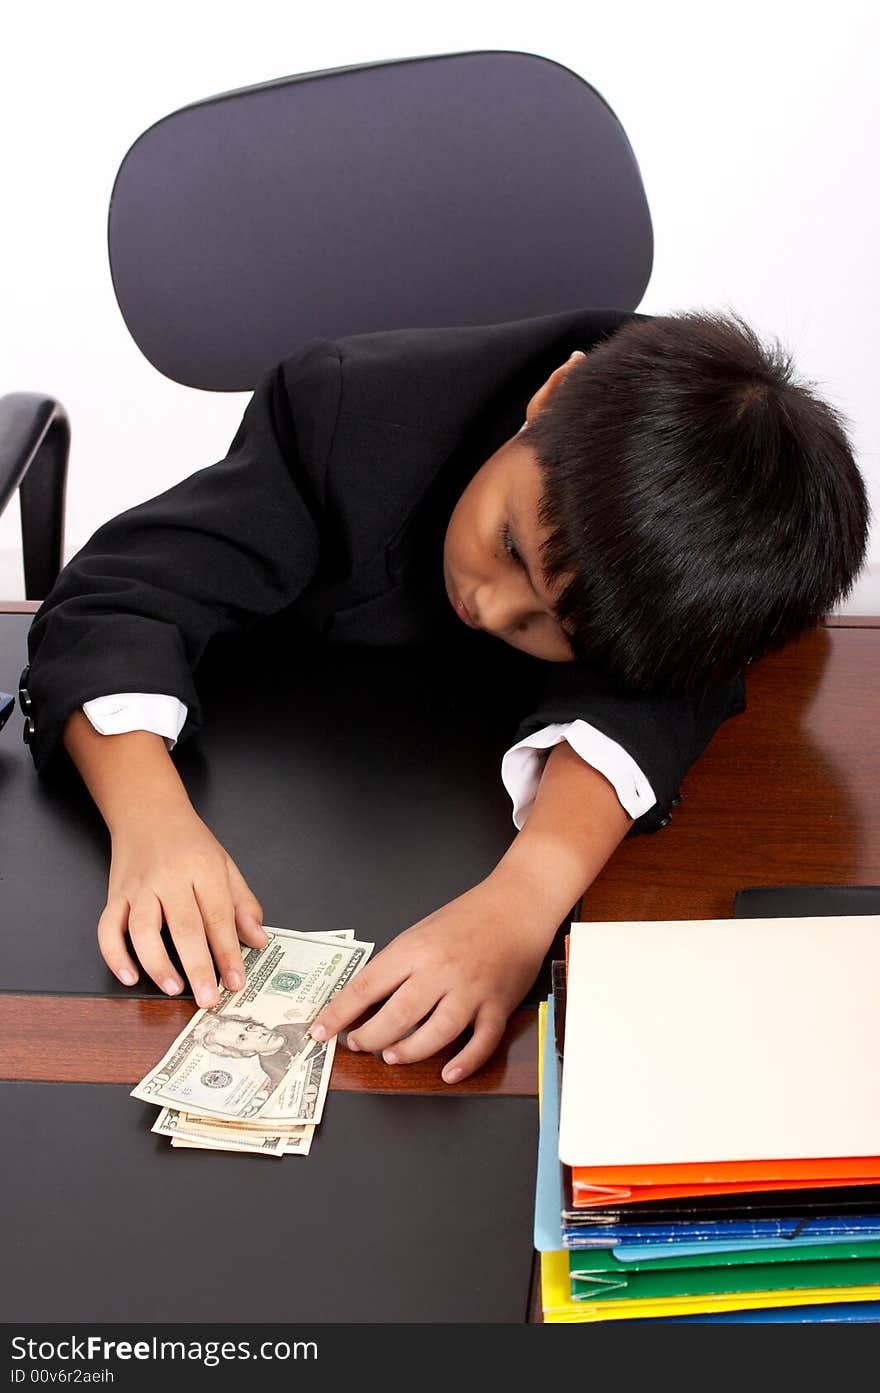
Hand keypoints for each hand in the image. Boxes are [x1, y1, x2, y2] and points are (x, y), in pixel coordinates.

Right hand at [97, 806, 267, 1005]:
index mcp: (203, 868)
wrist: (148, 811)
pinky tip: (129, 975)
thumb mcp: (225, 865)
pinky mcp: (115, 894)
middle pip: (184, 927)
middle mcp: (170, 878)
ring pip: (143, 930)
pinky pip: (108, 928)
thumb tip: (258, 940)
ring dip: (158, 963)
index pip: (218, 917)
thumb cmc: (190, 841)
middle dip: (198, 967)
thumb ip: (243, 903)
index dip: (228, 952)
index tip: (236, 982)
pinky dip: (114, 955)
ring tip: (173, 988)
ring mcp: (139, 887)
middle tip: (208, 998)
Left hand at [308, 875, 554, 1082]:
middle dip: (370, 1036)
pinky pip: (483, 1041)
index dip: (339, 1012)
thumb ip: (398, 963)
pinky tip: (448, 1073)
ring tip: (391, 1057)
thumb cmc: (466, 917)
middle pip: (398, 1014)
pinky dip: (466, 1061)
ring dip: (410, 1051)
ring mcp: (471, 990)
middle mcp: (441, 971)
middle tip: (356, 1045)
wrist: (516, 906)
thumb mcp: (422, 931)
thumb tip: (366, 999)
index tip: (320, 1030)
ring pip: (437, 1031)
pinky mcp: (498, 1005)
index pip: (367, 985)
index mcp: (416, 949)